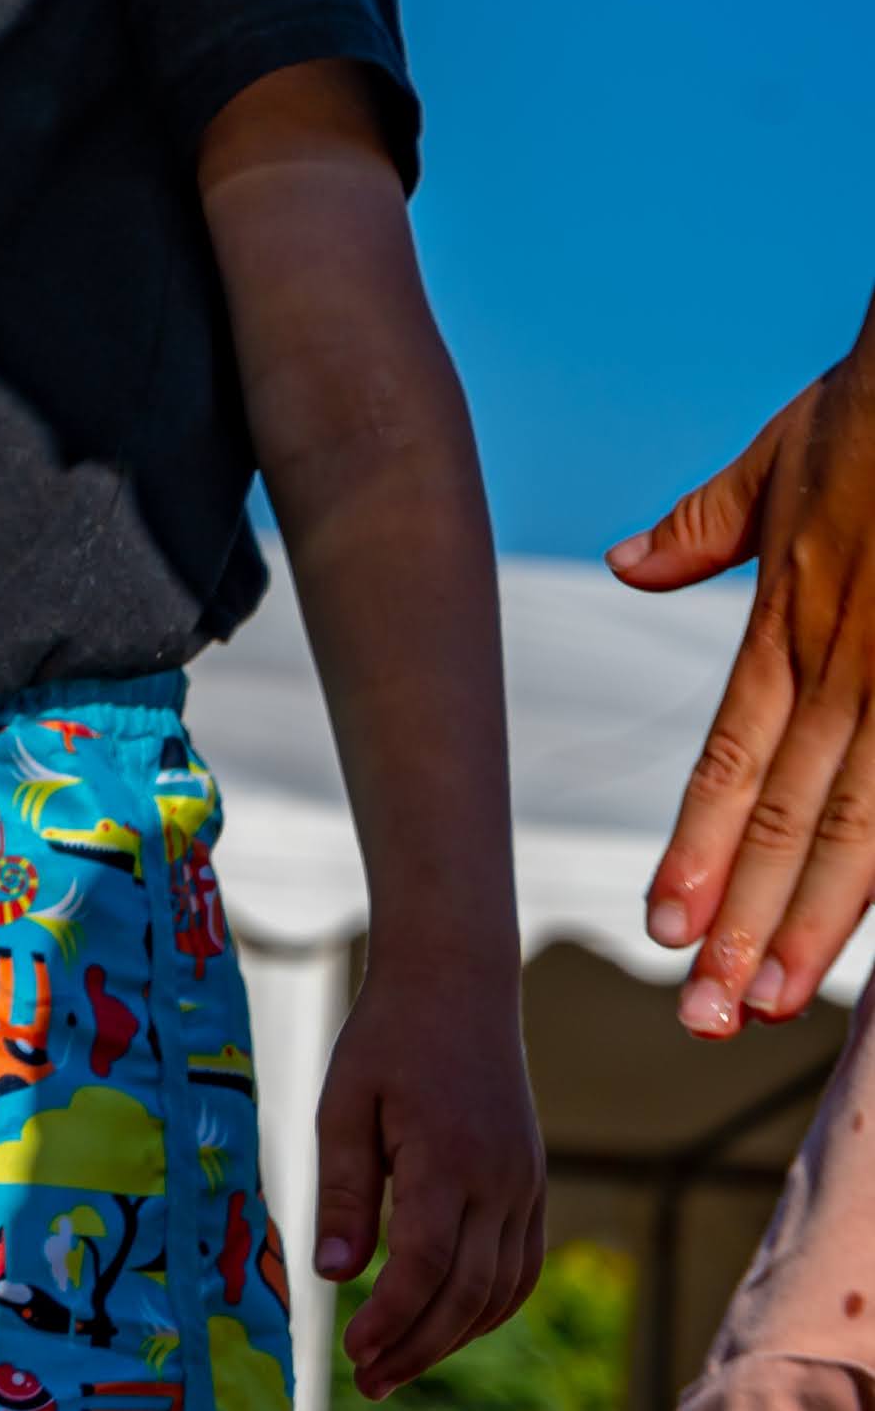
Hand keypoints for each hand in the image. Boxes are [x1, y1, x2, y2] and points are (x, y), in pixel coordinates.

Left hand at [309, 950, 543, 1396]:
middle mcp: (500, 1181)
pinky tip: (446, 1321)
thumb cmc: (386, 1036)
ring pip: (500, 1289)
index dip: (391, 1318)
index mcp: (448, 1159)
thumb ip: (343, 1190)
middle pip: (467, 1292)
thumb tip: (331, 1273)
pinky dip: (487, 1305)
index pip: (425, 1265)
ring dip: (452, 1335)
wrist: (456, 984)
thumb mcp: (343, 1103)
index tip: (351, 1351)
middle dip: (417, 1345)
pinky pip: (519, 1265)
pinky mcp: (530, 1183)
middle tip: (368, 1382)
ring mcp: (524, 1185)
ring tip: (397, 1363)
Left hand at [619, 325, 874, 1031]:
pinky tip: (874, 930)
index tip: (662, 928)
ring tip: (772, 1002)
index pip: (731, 761)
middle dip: (745, 921)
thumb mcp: (779, 460)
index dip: (694, 849)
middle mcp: (852, 663)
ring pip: (863, 823)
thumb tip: (626, 568)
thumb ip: (706, 529)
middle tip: (703, 1016)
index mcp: (795, 622)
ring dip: (816, 919)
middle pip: (788, 817)